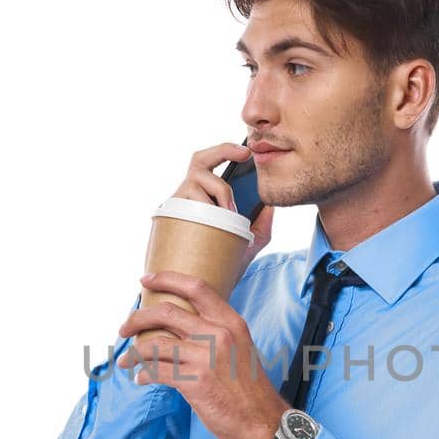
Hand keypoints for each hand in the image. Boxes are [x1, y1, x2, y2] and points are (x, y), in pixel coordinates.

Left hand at [117, 269, 289, 438]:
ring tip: (125, 361)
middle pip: (166, 312)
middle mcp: (219, 334)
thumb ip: (215, 334)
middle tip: (124, 328)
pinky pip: (157, 371)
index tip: (146, 280)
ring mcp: (207, 357)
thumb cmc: (250, 390)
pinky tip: (141, 379)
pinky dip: (144, 374)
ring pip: (155, 344)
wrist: (264, 423)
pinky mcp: (196, 382)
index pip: (196, 288)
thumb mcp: (240, 349)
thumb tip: (180, 330)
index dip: (167, 279)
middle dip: (137, 318)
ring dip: (134, 353)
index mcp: (231, 322)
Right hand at [173, 142, 274, 262]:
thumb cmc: (223, 263)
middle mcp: (190, 194)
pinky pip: (184, 200)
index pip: (212, 162)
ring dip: (218, 191)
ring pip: (196, 180)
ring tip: (229, 212)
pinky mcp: (167, 216)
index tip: (247, 152)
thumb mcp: (251, 242)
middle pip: (199, 159)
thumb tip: (271, 204)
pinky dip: (202, 206)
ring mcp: (178, 203)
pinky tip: (212, 219)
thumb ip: (262, 223)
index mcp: (206, 194)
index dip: (226, 150)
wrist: (202, 288)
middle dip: (221, 151)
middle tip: (243, 155)